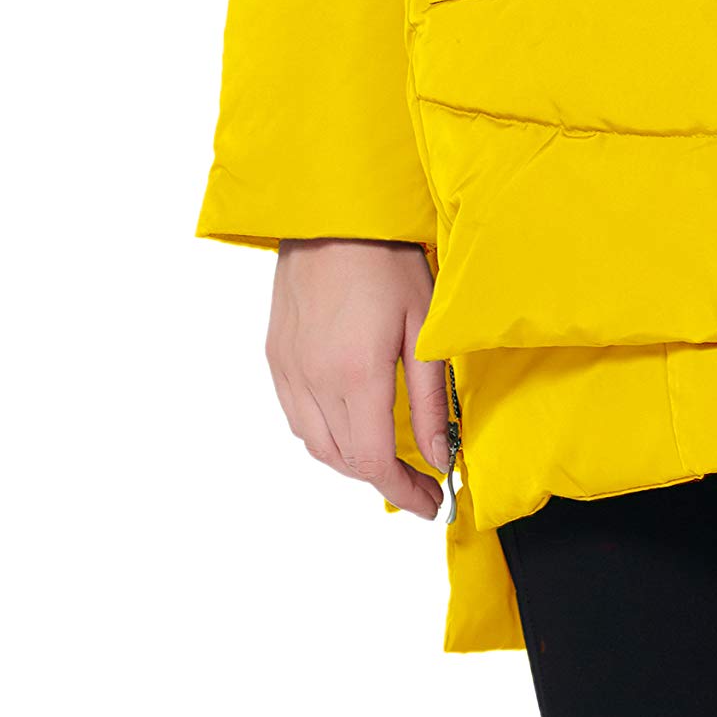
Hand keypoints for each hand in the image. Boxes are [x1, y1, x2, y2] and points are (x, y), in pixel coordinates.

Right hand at [268, 238, 450, 517]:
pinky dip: (324, 434)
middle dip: (384, 479)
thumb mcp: (424, 327)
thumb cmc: (388, 259)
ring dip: (352, 461)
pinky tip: (349, 422)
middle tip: (420, 479)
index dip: (405, 493)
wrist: (333, 212)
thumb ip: (432, 399)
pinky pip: (297, 417)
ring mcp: (288, 370)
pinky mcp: (275, 356)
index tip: (432, 505)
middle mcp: (314, 381)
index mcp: (356, 375)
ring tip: (389, 455)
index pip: (375, 463)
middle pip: (344, 462)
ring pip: (316, 445)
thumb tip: (441, 456)